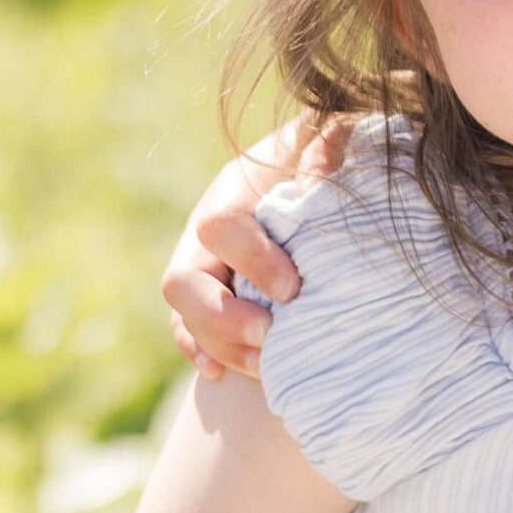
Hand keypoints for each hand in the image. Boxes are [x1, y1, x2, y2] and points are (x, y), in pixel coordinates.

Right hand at [160, 117, 354, 379]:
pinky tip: (221, 372)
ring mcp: (201, 265)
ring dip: (221, 344)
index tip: (293, 288)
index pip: (220, 228)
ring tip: (265, 366)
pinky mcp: (208, 293)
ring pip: (184, 312)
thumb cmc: (327, 152)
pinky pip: (186, 328)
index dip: (250, 260)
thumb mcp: (329, 140)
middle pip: (183, 280)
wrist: (316, 162)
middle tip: (270, 335)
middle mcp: (206, 231)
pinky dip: (202, 350)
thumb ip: (326, 149)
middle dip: (222, 316)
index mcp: (233, 190)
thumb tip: (321, 177)